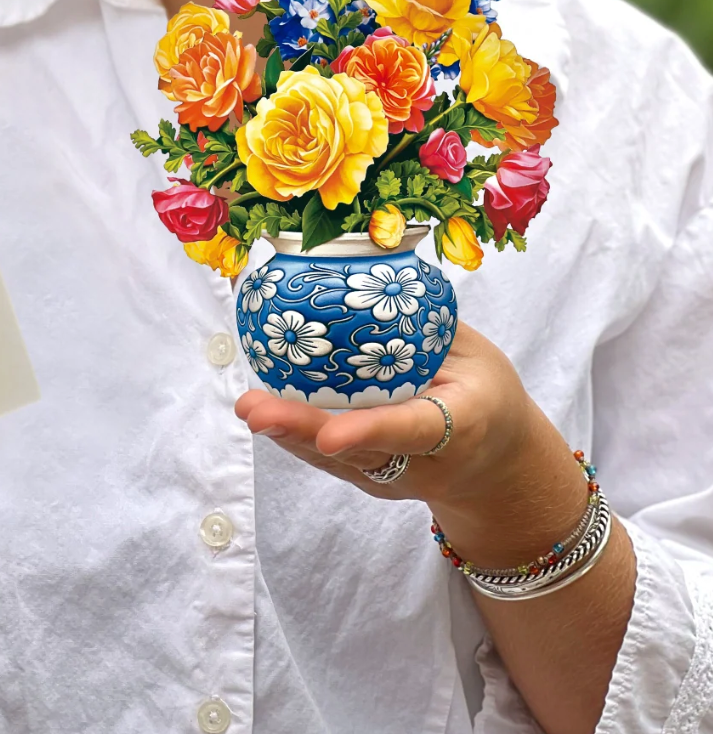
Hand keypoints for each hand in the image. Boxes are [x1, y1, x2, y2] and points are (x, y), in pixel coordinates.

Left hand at [235, 320, 588, 567]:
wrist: (501, 467)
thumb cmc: (488, 395)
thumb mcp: (477, 355)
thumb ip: (429, 325)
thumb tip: (374, 270)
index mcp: (460, 427)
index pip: (410, 429)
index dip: (368, 431)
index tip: (329, 435)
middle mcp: (425, 463)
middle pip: (359, 451)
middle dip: (303, 432)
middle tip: (255, 410)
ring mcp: (397, 479)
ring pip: (337, 460)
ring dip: (289, 434)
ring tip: (249, 407)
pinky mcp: (375, 481)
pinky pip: (333, 460)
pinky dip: (298, 436)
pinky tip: (264, 411)